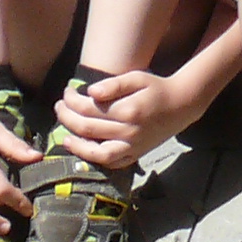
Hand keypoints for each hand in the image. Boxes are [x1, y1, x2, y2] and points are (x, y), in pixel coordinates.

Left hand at [50, 66, 198, 172]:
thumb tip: (90, 93)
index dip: (72, 100)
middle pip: (87, 128)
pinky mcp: (135, 155)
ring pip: (96, 152)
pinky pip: (111, 163)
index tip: (67, 91)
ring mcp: (132, 146)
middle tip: (59, 106)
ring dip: (75, 143)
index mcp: (128, 110)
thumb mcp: (138, 78)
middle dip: (67, 117)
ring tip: (64, 134)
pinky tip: (81, 148)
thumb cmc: (157, 88)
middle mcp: (129, 132)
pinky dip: (93, 158)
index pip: (89, 108)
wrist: (182, 106)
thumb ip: (114, 84)